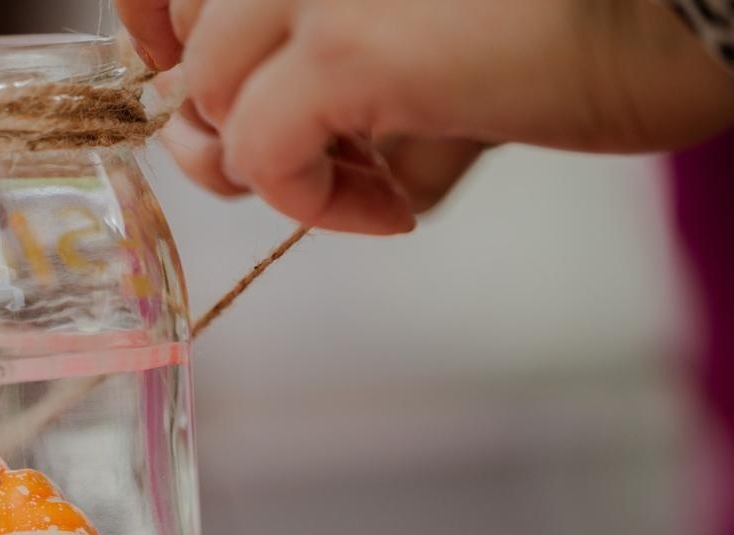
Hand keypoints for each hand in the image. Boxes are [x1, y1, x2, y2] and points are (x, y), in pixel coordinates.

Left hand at [119, 0, 733, 233]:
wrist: (686, 11)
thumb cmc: (575, 14)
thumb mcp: (423, 21)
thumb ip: (323, 56)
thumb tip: (229, 144)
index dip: (161, 29)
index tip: (180, 82)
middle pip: (188, 38)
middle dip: (220, 120)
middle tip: (294, 158)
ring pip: (208, 97)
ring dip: (275, 166)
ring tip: (369, 182)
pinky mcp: (347, 49)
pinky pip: (261, 153)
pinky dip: (313, 201)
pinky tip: (394, 207)